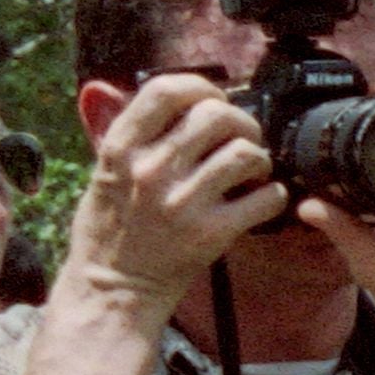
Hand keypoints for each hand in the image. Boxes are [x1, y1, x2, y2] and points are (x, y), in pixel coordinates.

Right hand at [63, 73, 288, 315]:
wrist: (114, 287)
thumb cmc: (110, 226)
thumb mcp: (100, 172)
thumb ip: (119, 132)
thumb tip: (115, 88)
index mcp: (120, 149)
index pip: (166, 90)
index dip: (200, 87)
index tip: (212, 100)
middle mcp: (151, 170)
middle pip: (216, 115)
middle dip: (240, 120)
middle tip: (242, 137)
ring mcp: (182, 202)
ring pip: (245, 152)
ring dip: (260, 157)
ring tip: (252, 170)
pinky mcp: (211, 234)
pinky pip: (267, 198)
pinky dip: (274, 196)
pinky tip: (261, 199)